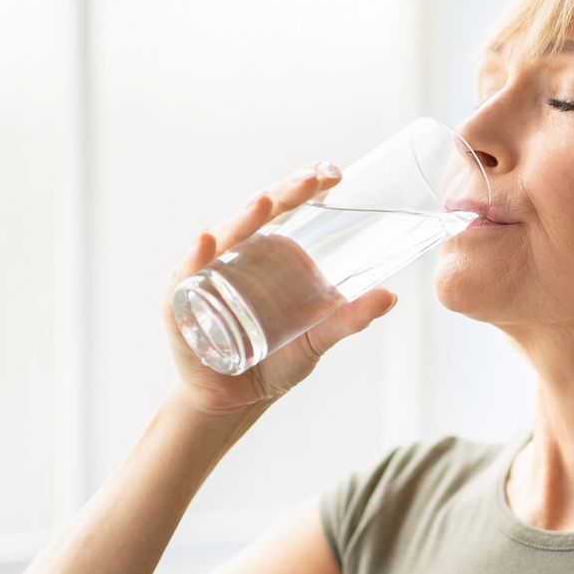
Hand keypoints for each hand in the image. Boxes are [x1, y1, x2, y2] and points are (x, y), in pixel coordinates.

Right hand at [162, 162, 398, 413]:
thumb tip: (390, 296)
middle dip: (284, 194)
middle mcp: (238, 255)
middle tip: (311, 180)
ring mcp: (208, 275)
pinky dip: (196, 259)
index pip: (286, 208)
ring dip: (243, 219)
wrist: (238, 400)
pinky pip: (188, 276)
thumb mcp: (318, 338)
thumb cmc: (277, 359)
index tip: (333, 173)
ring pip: (224, 238)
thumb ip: (349, 318)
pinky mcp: (183, 304)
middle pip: (258, 214)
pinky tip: (206, 244)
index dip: (305, 187)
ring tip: (264, 203)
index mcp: (270, 253)